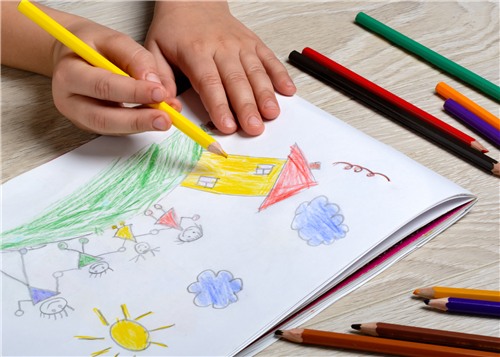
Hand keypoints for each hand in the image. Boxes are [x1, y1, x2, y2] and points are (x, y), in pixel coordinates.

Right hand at [51, 18, 181, 134]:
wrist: (73, 54)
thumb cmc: (91, 45)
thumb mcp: (113, 39)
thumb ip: (135, 58)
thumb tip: (155, 84)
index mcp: (69, 73)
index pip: (103, 86)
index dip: (133, 92)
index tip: (159, 92)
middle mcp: (69, 100)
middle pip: (103, 118)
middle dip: (138, 120)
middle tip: (165, 118)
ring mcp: (79, 117)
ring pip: (111, 128)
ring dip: (141, 125)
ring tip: (166, 119)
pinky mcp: (92, 125)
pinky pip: (117, 129)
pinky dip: (139, 124)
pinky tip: (156, 117)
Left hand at [145, 1, 295, 135]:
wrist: (193, 0)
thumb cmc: (174, 29)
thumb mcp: (154, 51)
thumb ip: (161, 79)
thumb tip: (166, 104)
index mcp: (195, 52)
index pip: (209, 83)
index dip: (220, 106)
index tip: (227, 126)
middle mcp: (221, 47)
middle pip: (236, 81)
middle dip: (246, 107)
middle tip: (254, 128)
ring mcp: (240, 45)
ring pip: (256, 72)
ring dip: (265, 95)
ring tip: (271, 115)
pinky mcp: (254, 43)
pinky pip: (269, 59)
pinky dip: (280, 75)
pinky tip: (288, 91)